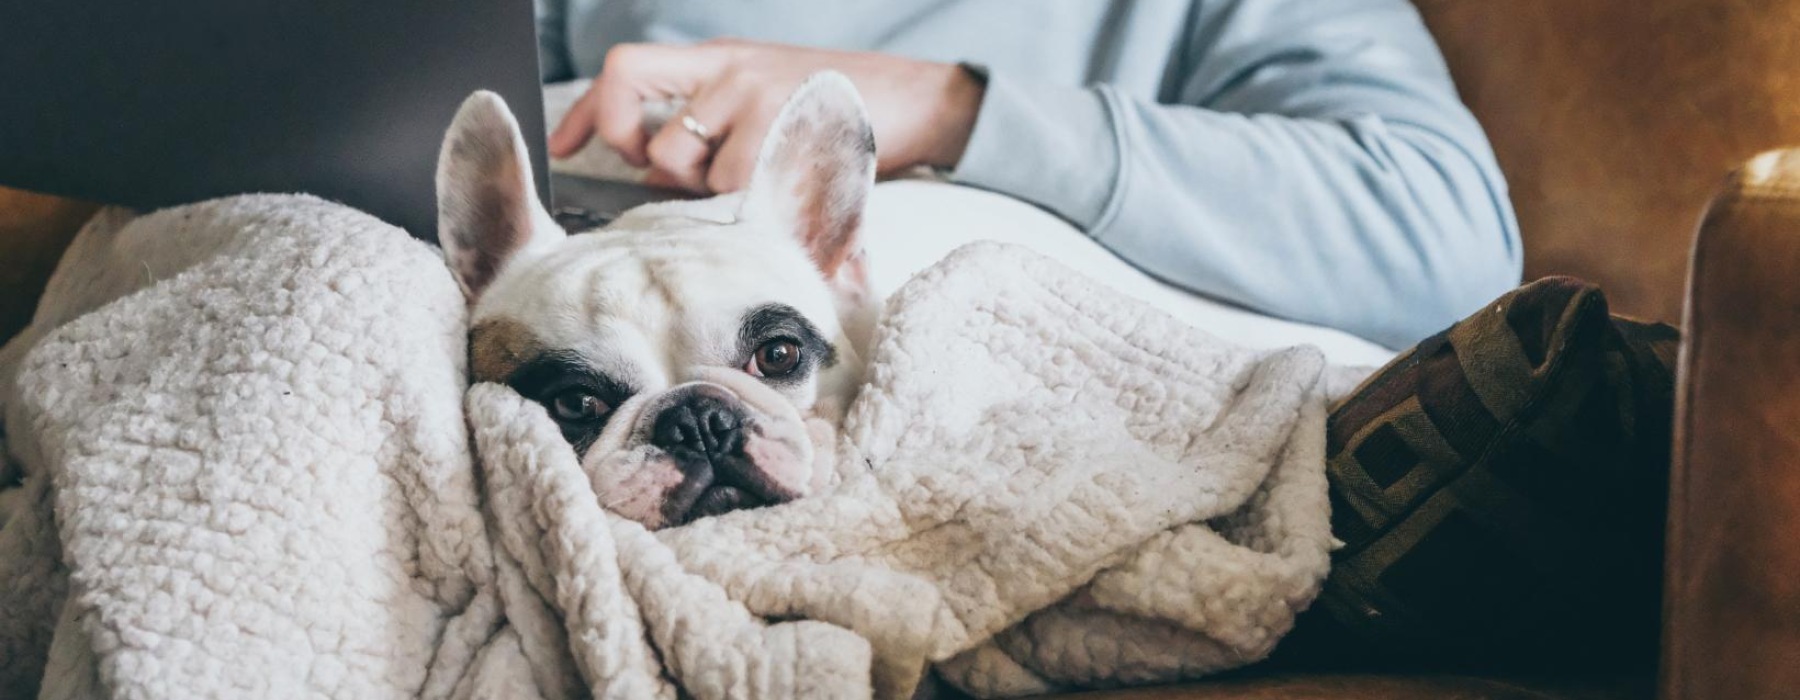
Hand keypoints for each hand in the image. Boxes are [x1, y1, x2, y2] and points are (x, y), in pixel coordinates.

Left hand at [548, 39, 984, 193]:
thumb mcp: (770, 95)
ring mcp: (752, 101)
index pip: (627, 72)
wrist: (923, 97)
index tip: (564, 148)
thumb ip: (715, 125)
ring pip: (691, 177)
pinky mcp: (778, 131)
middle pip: (652, 146)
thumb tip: (658, 175)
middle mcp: (728, 74)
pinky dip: (753, 212)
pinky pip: (734, 193)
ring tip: (769, 190)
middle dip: (670, 186)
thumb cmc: (846, 107)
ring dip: (720, 200)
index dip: (588, 115)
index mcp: (720, 61)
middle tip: (705, 193)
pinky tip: (791, 206)